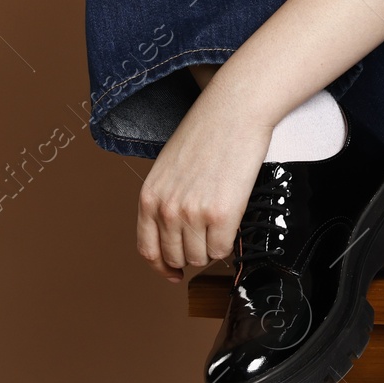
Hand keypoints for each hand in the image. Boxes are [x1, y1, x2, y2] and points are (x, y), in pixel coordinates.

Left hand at [136, 79, 273, 282]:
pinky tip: (231, 223)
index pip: (147, 250)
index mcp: (149, 196)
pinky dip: (228, 243)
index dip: (162, 267)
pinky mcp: (221, 214)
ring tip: (220, 223)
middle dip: (192, 254)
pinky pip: (221, 250)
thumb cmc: (208, 131)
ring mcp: (192, 213)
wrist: (235, 110)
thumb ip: (166, 199)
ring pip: (200, 258)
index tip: (174, 273)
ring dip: (211, 248)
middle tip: (207, 238)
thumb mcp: (170, 166)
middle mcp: (166, 209)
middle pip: (175, 258)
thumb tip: (175, 233)